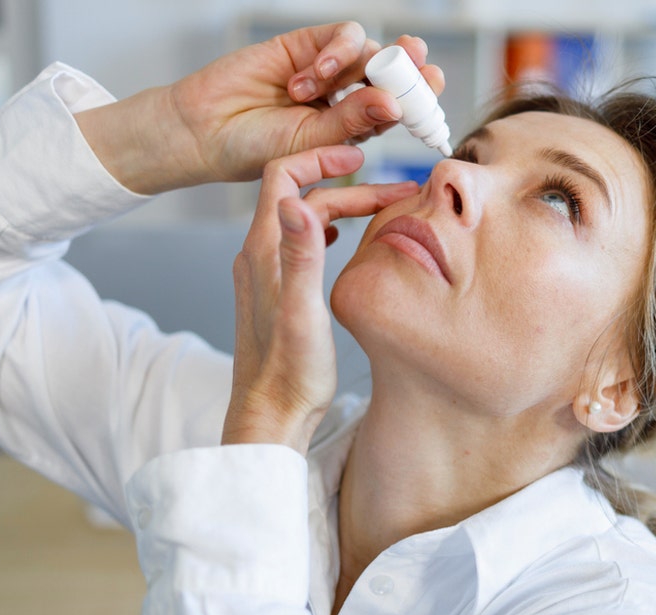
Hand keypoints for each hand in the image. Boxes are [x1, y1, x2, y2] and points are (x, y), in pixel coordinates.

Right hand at [75, 22, 443, 194]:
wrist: (205, 132)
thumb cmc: (256, 151)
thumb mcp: (310, 144)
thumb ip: (351, 121)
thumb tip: (394, 104)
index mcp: (355, 128)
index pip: (399, 109)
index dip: (420, 102)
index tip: (434, 103)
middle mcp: (347, 96)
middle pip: (393, 73)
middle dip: (412, 69)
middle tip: (423, 69)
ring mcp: (328, 69)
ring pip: (369, 51)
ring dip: (355, 66)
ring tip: (316, 90)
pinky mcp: (306, 44)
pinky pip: (340, 36)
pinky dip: (333, 53)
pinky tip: (307, 78)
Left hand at [221, 145, 417, 452]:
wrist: (270, 415)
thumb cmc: (290, 372)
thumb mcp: (302, 310)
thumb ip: (302, 254)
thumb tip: (296, 202)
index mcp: (265, 251)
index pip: (283, 175)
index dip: (321, 158)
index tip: (361, 158)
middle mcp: (259, 255)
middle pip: (301, 196)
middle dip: (348, 186)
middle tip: (397, 193)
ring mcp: (265, 273)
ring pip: (303, 219)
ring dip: (342, 206)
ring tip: (382, 210)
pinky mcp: (275, 292)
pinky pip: (301, 243)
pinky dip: (328, 229)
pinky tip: (344, 239)